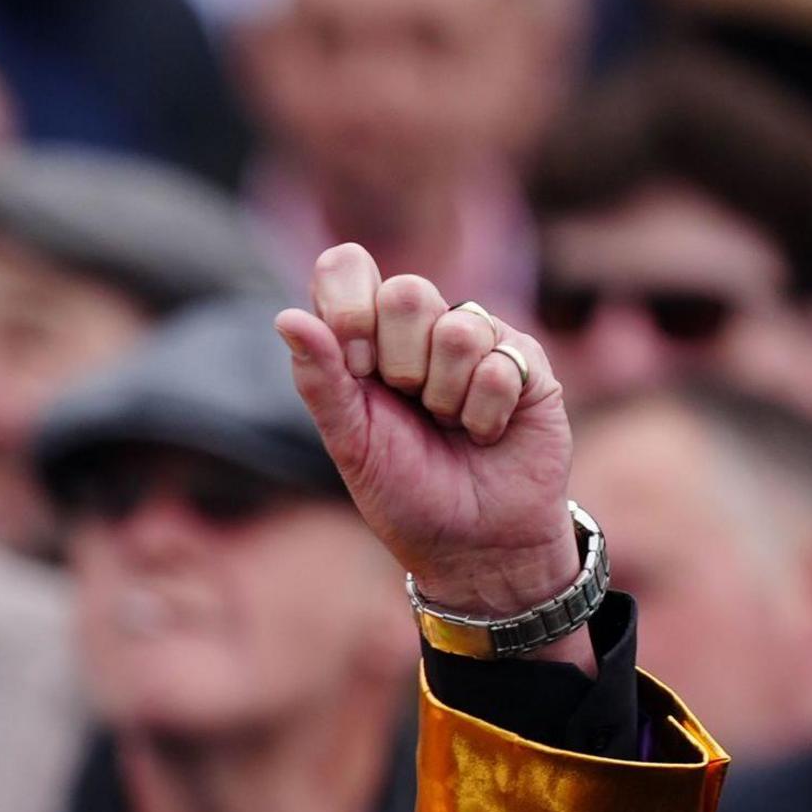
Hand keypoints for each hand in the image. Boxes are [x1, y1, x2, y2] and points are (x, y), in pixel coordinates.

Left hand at [275, 244, 581, 627]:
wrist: (472, 544)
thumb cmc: (404, 492)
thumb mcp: (349, 442)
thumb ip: (320, 380)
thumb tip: (286, 319)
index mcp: (364, 337)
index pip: (345, 267)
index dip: (348, 307)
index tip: (356, 366)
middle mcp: (419, 328)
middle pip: (406, 292)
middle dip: (399, 364)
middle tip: (409, 406)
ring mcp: (477, 339)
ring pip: (457, 328)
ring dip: (446, 398)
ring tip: (449, 426)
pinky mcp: (526, 363)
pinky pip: (500, 363)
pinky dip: (485, 415)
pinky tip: (487, 434)